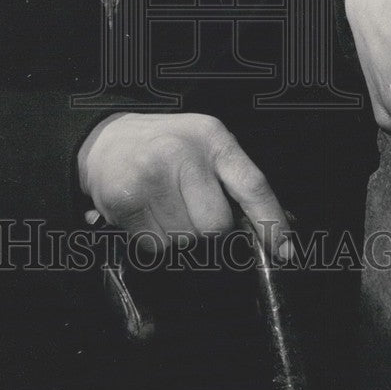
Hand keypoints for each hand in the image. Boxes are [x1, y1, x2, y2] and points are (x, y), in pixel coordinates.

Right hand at [78, 111, 290, 254]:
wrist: (106, 141)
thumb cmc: (166, 147)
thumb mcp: (206, 147)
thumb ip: (238, 182)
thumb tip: (279, 226)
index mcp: (213, 138)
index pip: (252, 185)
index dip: (271, 222)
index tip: (284, 250)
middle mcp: (183, 154)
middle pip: (216, 226)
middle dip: (208, 230)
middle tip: (192, 210)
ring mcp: (152, 176)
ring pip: (185, 241)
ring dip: (179, 235)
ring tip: (165, 206)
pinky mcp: (126, 200)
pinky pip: (156, 246)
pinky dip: (154, 240)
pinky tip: (147, 213)